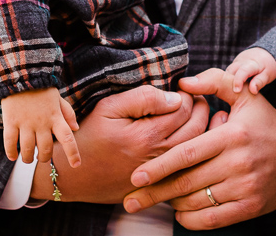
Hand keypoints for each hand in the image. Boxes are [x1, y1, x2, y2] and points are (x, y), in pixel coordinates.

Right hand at [2, 87, 79, 167]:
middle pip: (46, 149)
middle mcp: (42, 122)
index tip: (76, 165)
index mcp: (55, 117)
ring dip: (28, 159)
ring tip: (28, 159)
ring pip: (28, 150)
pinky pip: (10, 143)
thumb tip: (76, 128)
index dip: (72, 153)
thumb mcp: (58, 99)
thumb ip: (68, 114)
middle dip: (44, 158)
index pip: (67, 138)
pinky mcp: (11, 121)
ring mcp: (26, 123)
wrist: (21, 74)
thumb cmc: (42, 89)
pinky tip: (13, 156)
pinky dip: (11, 152)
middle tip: (42, 157)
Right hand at [30, 85, 208, 203]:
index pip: (185, 109)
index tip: (185, 89)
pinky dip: (196, 153)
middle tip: (197, 99)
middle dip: (202, 110)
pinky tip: (195, 141)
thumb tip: (176, 97)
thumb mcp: (110, 108)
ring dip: (203, 129)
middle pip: (197, 129)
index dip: (189, 95)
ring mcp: (161, 174)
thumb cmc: (90, 136)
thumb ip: (144, 98)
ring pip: (196, 149)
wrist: (73, 176)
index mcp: (148, 135)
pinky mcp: (159, 185)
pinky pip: (187, 168)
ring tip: (197, 115)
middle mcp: (159, 157)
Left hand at [123, 68, 275, 229]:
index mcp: (232, 135)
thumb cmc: (264, 121)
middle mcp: (238, 163)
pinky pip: (213, 219)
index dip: (159, 166)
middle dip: (155, 193)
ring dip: (172, 204)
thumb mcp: (244, 95)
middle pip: (186, 182)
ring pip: (197, 202)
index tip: (135, 176)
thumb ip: (214, 81)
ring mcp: (246, 187)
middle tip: (131, 200)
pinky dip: (191, 220)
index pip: (188, 153)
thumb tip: (183, 83)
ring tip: (158, 199)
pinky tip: (180, 213)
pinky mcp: (252, 206)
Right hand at [225, 48, 275, 93]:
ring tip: (229, 94)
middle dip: (227, 82)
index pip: (243, 71)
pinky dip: (226, 81)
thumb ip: (260, 82)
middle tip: (230, 95)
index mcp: (252, 63)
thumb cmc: (267, 66)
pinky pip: (227, 73)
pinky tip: (229, 90)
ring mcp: (235, 63)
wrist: (263, 53)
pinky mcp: (232, 66)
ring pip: (227, 72)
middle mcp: (241, 61)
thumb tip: (253, 91)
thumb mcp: (268, 74)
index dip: (238, 80)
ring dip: (226, 82)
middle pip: (230, 71)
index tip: (236, 91)